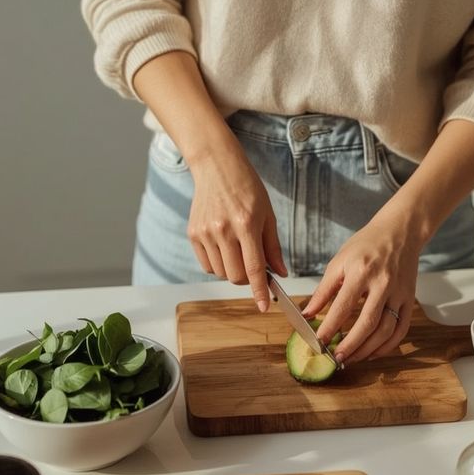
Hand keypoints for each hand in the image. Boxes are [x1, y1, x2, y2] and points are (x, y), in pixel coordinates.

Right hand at [187, 138, 286, 310]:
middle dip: (248, 280)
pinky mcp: (193, 234)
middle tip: (255, 268)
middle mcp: (223, 230)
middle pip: (235, 276)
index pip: (254, 268)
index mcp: (246, 225)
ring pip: (221, 273)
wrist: (217, 168)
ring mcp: (205, 233)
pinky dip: (218, 264)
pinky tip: (225, 248)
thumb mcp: (268, 215)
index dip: (260, 291)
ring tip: (239, 251)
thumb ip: (273, 247)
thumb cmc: (247, 189)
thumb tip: (280, 273)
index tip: (263, 307)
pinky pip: (207, 264)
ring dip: (233, 271)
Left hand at [302, 208, 422, 363]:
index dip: (329, 328)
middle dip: (350, 345)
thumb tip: (308, 314)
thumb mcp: (339, 262)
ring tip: (352, 358)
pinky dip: (388, 345)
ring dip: (368, 349)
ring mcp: (399, 293)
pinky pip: (401, 329)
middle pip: (367, 323)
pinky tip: (373, 352)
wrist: (400, 232)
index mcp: (361, 271)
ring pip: (386, 330)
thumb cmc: (367, 244)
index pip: (343, 307)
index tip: (319, 343)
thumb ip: (323, 290)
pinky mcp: (410, 299)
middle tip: (336, 358)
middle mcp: (382, 283)